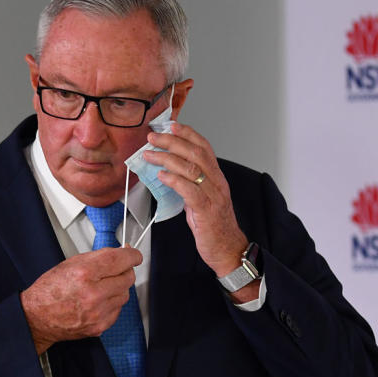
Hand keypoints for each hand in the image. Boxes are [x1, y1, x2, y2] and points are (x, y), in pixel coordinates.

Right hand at [20, 247, 142, 353]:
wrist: (36, 318)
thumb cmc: (49, 291)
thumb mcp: (70, 263)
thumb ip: (98, 257)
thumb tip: (120, 254)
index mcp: (85, 273)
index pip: (121, 259)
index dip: (132, 255)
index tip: (134, 255)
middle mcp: (93, 294)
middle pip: (128, 277)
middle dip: (125, 271)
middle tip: (117, 269)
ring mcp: (98, 312)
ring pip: (125, 294)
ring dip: (118, 288)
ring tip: (101, 287)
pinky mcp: (100, 326)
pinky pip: (118, 310)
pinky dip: (112, 303)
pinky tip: (98, 300)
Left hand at [143, 123, 252, 295]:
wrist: (228, 250)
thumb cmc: (213, 226)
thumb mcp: (201, 199)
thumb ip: (188, 185)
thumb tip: (167, 173)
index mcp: (217, 177)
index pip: (204, 147)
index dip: (188, 134)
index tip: (171, 125)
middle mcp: (217, 182)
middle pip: (196, 153)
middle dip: (172, 141)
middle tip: (153, 137)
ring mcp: (214, 195)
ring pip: (191, 168)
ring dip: (167, 158)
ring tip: (149, 155)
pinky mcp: (207, 210)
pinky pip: (189, 190)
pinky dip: (174, 180)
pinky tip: (161, 175)